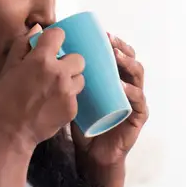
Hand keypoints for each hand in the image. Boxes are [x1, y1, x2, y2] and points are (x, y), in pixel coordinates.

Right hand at [0, 25, 86, 155]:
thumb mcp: (8, 68)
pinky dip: (67, 99)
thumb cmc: (3, 100)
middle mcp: (59, 73)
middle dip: (68, 63)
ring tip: (54, 90)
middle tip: (54, 72)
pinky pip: (76, 97)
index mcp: (41, 59)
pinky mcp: (73, 109)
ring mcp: (68, 92)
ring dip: (70, 81)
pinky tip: (52, 105)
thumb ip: (23, 45)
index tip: (49, 47)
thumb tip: (37, 29)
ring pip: (80, 78)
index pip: (59, 34)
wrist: (9, 133)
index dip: (54, 40)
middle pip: (78, 58)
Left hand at [72, 34, 147, 170]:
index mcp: (112, 78)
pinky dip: (132, 92)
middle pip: (130, 60)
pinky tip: (122, 87)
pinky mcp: (138, 117)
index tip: (102, 33)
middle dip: (122, 48)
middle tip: (110, 42)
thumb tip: (46, 50)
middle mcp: (127, 85)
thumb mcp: (71, 94)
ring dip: (128, 64)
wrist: (90, 153)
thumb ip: (63, 74)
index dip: (113, 42)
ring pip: (138, 76)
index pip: (118, 54)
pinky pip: (139, 102)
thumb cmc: (81, 122)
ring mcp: (134, 100)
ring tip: (116, 58)